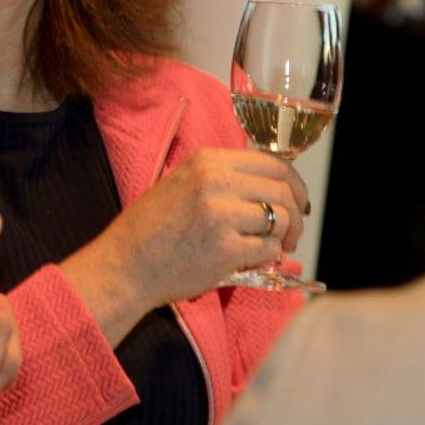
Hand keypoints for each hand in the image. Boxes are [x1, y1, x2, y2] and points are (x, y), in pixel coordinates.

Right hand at [63, 149, 306, 342]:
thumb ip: (223, 178)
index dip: (294, 184)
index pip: (272, 163)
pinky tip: (253, 260)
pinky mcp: (226, 249)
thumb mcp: (183, 183)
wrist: (126, 264)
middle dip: (297, 213)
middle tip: (292, 232)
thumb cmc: (152, 228)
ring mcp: (222, 215)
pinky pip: (268, 249)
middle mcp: (216, 182)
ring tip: (275, 248)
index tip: (297, 202)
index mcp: (207, 161)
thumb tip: (271, 187)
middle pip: (283, 190)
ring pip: (281, 219)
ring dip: (285, 236)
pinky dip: (268, 257)